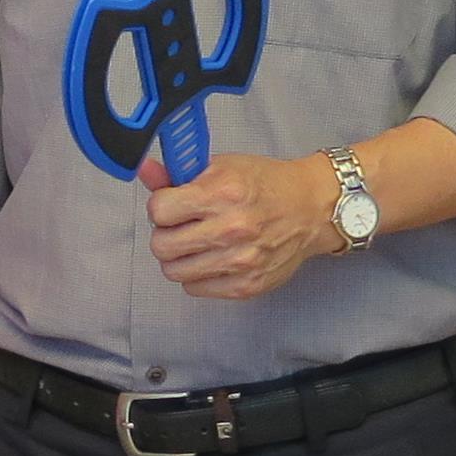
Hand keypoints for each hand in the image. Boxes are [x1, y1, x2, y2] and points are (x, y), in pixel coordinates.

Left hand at [145, 149, 342, 300]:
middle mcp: (232, 229)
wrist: (311, 209)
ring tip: (198, 243)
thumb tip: (143, 170)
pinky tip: (213, 258)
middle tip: (183, 226)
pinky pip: (196, 289)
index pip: (159, 211)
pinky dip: (198, 275)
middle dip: (166, 234)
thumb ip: (179, 173)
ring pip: (175, 271)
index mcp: (223, 193)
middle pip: (162, 246)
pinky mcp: (247, 285)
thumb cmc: (266, 184)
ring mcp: (240, 261)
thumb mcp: (222, 167)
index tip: (172, 205)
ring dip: (180, 257)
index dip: (161, 207)